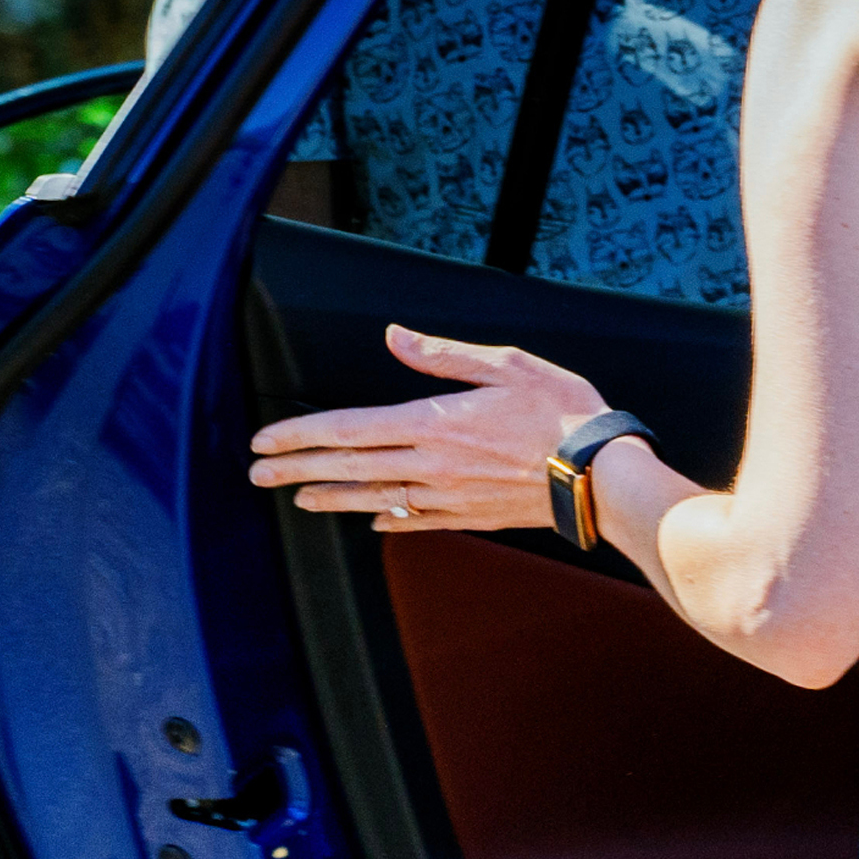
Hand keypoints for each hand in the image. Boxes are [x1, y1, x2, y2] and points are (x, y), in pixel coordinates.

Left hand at [248, 325, 610, 533]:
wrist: (601, 473)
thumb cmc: (562, 412)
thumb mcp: (506, 364)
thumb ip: (443, 355)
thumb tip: (395, 337)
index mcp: (433, 422)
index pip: (348, 429)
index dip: (300, 435)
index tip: (265, 440)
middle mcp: (431, 464)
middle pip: (348, 466)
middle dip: (297, 469)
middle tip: (258, 475)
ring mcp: (448, 496)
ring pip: (374, 498)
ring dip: (331, 497)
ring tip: (299, 498)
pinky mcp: (470, 516)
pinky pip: (417, 520)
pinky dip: (388, 519)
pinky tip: (372, 520)